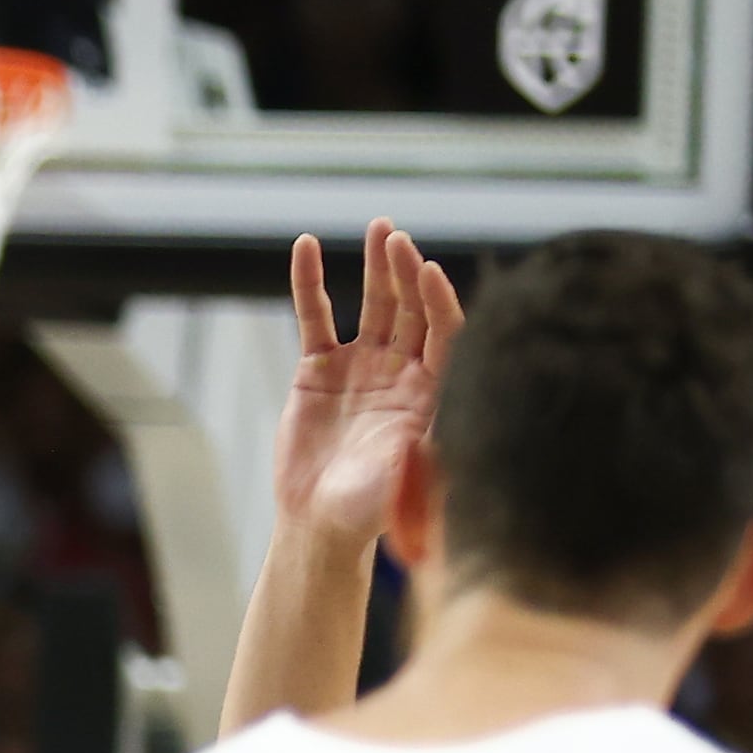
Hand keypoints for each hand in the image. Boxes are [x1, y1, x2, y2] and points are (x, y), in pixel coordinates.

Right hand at [268, 220, 461, 557]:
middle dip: (407, 274)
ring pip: (374, 304)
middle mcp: (403, 371)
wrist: (320, 524)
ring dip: (377, 266)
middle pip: (412, 309)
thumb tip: (435, 435)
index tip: (429, 272)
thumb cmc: (371, 511)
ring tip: (380, 228)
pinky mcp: (319, 368)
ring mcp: (362, 365)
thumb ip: (421, 453)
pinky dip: (309, 283)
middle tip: (397, 240)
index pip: (446, 333)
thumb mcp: (405, 482)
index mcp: (433, 392)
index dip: (439, 302)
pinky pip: (315, 317)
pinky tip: (306, 246)